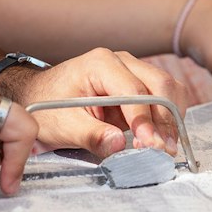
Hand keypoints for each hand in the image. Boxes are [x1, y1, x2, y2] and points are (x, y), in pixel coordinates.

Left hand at [2, 48, 184, 155]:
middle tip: (165, 150)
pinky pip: (164, 97)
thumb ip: (91, 135)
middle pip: (160, 85)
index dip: (146, 121)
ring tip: (166, 147)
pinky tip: (162, 137)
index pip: (134, 91)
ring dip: (172, 118)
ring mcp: (132, 70)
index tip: (152, 146)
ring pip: (168, 89)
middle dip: (166, 119)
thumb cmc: (48, 108)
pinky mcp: (138, 85)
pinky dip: (168, 117)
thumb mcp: (63, 125)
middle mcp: (121, 61)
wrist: (39, 99)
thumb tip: (119, 144)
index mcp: (100, 64)